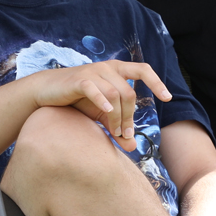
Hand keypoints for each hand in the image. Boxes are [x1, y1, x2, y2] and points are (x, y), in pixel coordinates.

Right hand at [27, 60, 171, 146]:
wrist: (48, 92)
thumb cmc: (78, 101)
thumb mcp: (102, 115)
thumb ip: (116, 128)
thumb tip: (132, 148)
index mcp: (117, 70)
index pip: (143, 70)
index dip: (157, 82)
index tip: (167, 98)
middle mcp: (108, 68)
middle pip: (130, 94)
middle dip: (130, 117)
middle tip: (124, 135)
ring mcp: (94, 72)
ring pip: (116, 95)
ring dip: (118, 117)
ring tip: (114, 132)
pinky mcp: (79, 80)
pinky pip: (96, 89)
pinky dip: (103, 101)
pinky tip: (106, 112)